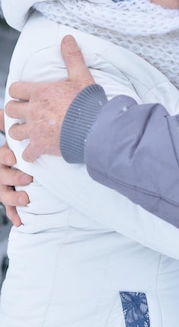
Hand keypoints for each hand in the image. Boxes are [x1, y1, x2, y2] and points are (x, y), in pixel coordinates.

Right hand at [0, 112, 30, 226]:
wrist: (10, 160)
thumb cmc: (14, 145)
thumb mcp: (11, 133)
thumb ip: (6, 121)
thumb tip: (8, 104)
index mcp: (1, 156)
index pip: (0, 156)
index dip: (4, 156)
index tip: (13, 157)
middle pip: (1, 176)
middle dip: (13, 178)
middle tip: (28, 179)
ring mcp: (2, 185)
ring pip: (3, 193)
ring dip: (13, 198)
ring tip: (26, 199)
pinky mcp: (8, 197)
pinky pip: (8, 209)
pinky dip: (13, 215)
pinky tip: (21, 222)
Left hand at [5, 35, 93, 161]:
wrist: (94, 127)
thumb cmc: (87, 102)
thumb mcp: (81, 76)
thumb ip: (72, 57)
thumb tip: (67, 38)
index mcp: (40, 93)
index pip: (15, 90)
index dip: (18, 92)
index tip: (25, 95)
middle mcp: (33, 111)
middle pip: (11, 111)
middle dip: (15, 111)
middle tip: (26, 112)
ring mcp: (35, 130)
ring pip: (14, 132)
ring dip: (20, 131)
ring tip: (28, 131)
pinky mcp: (41, 146)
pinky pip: (27, 153)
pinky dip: (30, 153)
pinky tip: (35, 152)